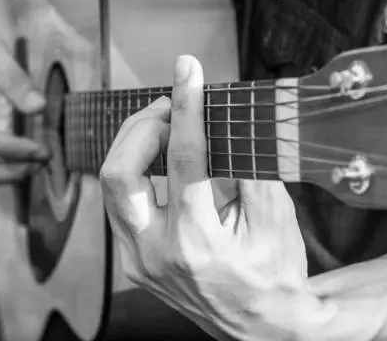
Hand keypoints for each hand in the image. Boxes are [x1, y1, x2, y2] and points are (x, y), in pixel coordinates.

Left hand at [100, 56, 334, 339]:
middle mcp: (156, 253)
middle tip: (171, 106)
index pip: (183, 158)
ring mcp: (138, 260)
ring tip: (164, 126)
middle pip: (120, 172)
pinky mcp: (132, 260)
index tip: (188, 70)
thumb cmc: (274, 274)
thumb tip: (227, 119)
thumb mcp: (275, 217)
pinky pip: (120, 204)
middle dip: (143, 125)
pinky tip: (158, 159)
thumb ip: (249, 164)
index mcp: (196, 242)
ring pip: (111, 186)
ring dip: (134, 145)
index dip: (186, 106)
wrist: (262, 327)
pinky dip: (136, 171)